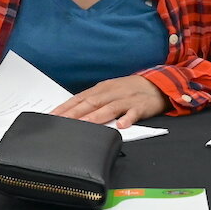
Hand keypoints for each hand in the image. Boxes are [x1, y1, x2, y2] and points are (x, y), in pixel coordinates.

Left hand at [50, 75, 166, 128]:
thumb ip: (94, 101)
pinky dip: (127, 118)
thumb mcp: (109, 91)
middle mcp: (112, 92)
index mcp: (102, 89)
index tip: (52, 116)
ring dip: (96, 117)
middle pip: (91, 103)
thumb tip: (73, 112)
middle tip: (61, 122)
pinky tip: (121, 125)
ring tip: (84, 125)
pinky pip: (134, 113)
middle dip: (75, 113)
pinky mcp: (141, 106)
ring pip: (109, 108)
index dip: (65, 107)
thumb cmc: (130, 89)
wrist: (158, 83)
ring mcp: (126, 99)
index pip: (79, 98)